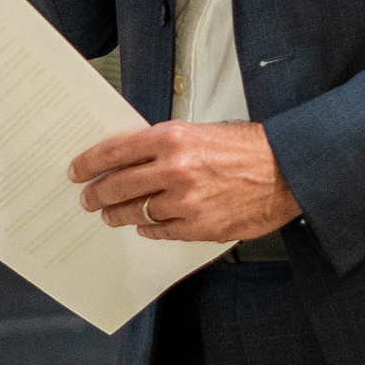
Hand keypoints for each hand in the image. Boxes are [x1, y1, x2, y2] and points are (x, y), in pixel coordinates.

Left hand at [73, 121, 295, 244]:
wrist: (286, 170)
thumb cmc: (249, 148)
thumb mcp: (201, 132)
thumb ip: (165, 145)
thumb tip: (132, 158)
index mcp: (173, 138)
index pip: (116, 150)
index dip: (90, 162)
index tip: (78, 170)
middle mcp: (175, 169)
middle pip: (118, 185)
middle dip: (97, 194)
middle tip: (89, 198)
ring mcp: (186, 201)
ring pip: (137, 212)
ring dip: (120, 215)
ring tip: (114, 215)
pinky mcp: (199, 226)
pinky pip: (161, 231)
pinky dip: (150, 229)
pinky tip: (147, 226)